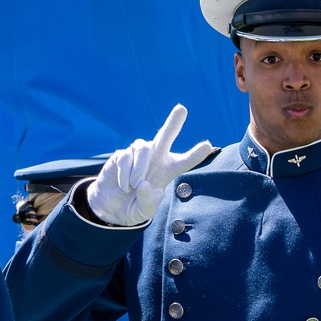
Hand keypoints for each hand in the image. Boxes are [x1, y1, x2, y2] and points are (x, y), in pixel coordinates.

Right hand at [87, 105, 214, 226]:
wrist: (112, 208)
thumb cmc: (135, 207)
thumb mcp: (145, 212)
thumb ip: (148, 202)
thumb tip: (144, 184)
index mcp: (168, 171)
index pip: (184, 161)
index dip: (195, 154)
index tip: (208, 145)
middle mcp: (155, 158)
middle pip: (165, 136)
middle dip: (173, 123)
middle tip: (182, 109)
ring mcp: (138, 155)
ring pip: (143, 149)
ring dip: (139, 168)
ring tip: (134, 186)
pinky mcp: (121, 155)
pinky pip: (125, 158)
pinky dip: (124, 173)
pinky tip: (124, 186)